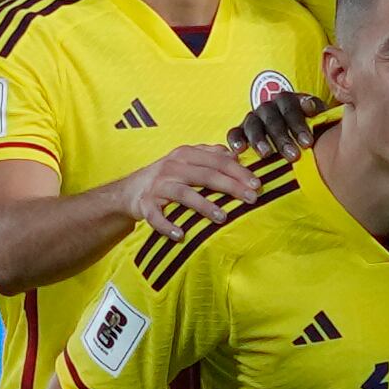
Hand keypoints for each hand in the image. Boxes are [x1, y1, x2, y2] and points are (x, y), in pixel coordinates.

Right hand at [117, 142, 258, 232]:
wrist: (130, 190)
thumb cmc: (168, 175)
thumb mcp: (187, 159)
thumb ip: (211, 155)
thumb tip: (236, 154)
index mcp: (186, 154)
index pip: (218, 160)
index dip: (239, 171)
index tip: (258, 183)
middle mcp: (172, 167)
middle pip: (206, 175)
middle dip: (231, 186)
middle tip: (252, 199)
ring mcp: (158, 185)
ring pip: (184, 194)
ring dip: (204, 205)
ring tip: (222, 217)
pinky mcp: (145, 204)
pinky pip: (156, 216)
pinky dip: (167, 226)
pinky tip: (181, 235)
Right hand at [228, 87, 333, 161]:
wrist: (295, 140)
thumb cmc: (311, 132)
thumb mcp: (320, 122)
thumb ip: (322, 114)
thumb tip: (318, 107)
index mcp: (289, 101)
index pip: (293, 107)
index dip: (299, 123)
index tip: (308, 142)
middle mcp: (270, 106)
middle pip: (273, 118)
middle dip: (283, 137)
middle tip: (294, 155)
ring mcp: (254, 117)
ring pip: (254, 125)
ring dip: (260, 139)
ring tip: (267, 154)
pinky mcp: (240, 130)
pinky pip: (234, 133)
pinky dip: (236, 140)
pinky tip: (239, 150)